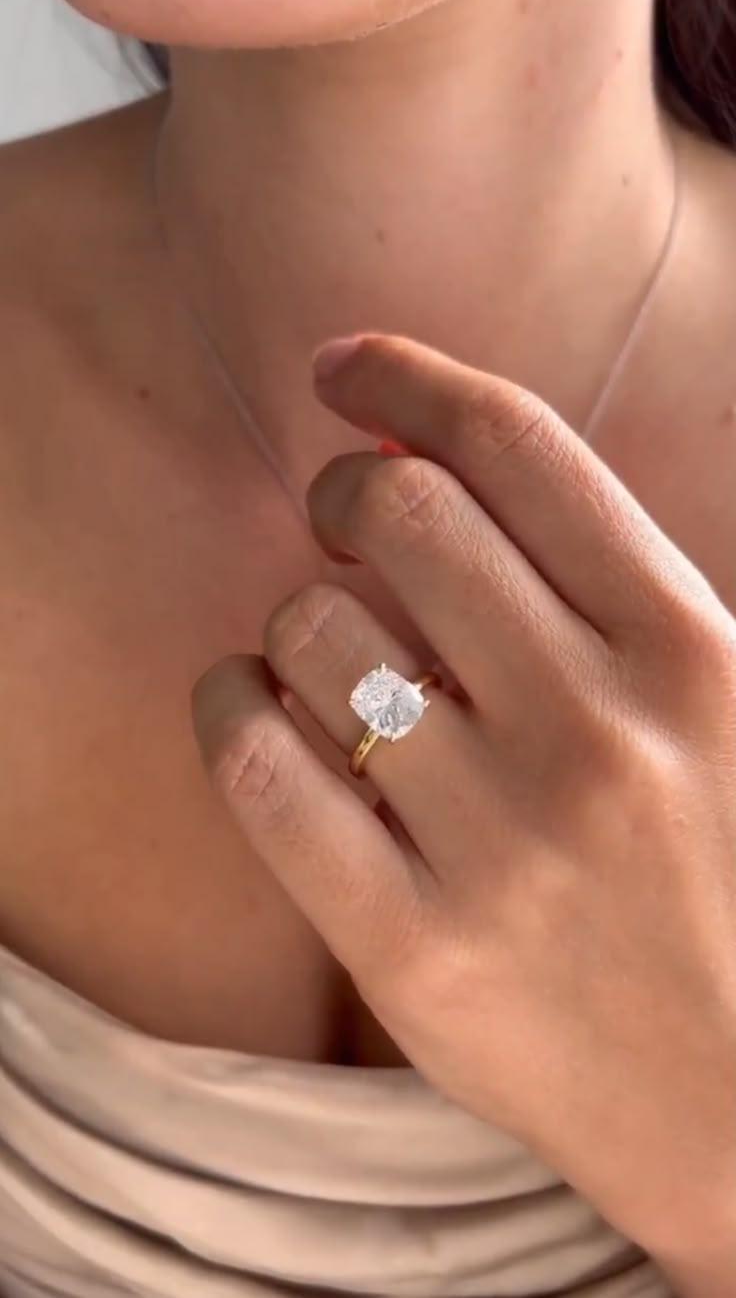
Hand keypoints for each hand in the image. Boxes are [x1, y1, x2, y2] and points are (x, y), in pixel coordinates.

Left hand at [192, 335, 735, 1291]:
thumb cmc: (720, 874)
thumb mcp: (719, 705)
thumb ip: (605, 589)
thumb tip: (433, 468)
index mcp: (687, 648)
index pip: (516, 447)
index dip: (408, 376)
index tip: (344, 369)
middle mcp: (596, 730)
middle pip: (396, 512)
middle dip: (338, 488)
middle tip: (338, 519)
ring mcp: (500, 844)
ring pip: (312, 628)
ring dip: (293, 610)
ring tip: (321, 648)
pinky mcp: (412, 947)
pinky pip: (259, 767)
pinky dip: (229, 703)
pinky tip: (253, 705)